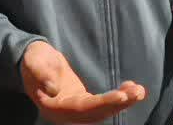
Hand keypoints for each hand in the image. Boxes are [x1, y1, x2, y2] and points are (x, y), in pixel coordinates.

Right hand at [20, 41, 145, 123]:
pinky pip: (103, 104)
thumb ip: (41, 72)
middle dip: (119, 103)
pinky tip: (132, 88)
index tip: (121, 96)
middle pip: (96, 113)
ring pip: (102, 111)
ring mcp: (75, 109)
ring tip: (140, 91)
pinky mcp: (83, 103)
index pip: (82, 109)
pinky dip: (118, 98)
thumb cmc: (33, 58)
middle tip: (138, 92)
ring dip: (123, 102)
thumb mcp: (34, 60)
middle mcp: (66, 114)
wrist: (32, 59)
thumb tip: (52, 87)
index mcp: (53, 107)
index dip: (102, 103)